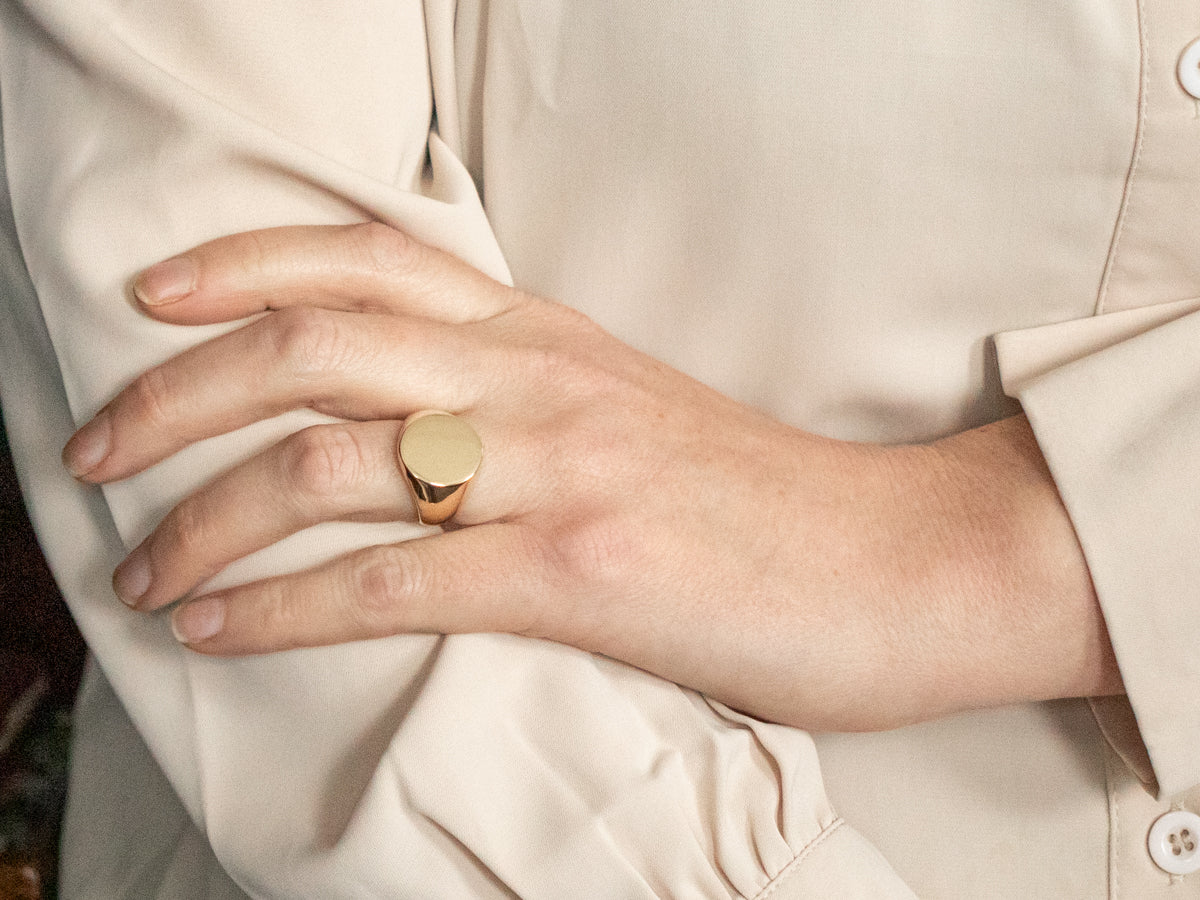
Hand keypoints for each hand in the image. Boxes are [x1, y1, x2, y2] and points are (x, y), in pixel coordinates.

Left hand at [63, 223, 1120, 730]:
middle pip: (312, 348)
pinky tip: (218, 631)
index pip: (369, 257)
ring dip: (204, 519)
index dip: (243, 262)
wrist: (899, 561)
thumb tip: (411, 432)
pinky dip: (281, 610)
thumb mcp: (629, 416)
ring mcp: (558, 473)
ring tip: (142, 569)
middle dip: (175, 395)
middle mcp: (539, 383)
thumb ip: (523, 401)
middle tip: (94, 452)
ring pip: (327, 464)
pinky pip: (390, 582)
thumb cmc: (761, 502)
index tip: (155, 297)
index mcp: (549, 337)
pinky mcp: (580, 576)